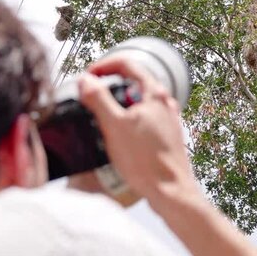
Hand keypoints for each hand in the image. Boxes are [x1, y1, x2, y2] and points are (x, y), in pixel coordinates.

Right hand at [78, 55, 200, 208]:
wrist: (170, 191)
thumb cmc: (146, 161)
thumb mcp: (114, 126)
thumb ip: (98, 99)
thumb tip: (86, 80)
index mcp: (155, 94)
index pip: (128, 64)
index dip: (104, 65)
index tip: (88, 75)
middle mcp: (165, 103)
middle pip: (133, 83)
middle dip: (110, 88)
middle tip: (92, 98)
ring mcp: (168, 120)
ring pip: (138, 103)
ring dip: (119, 106)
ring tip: (103, 121)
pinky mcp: (166, 137)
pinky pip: (144, 121)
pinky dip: (128, 122)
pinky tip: (119, 139)